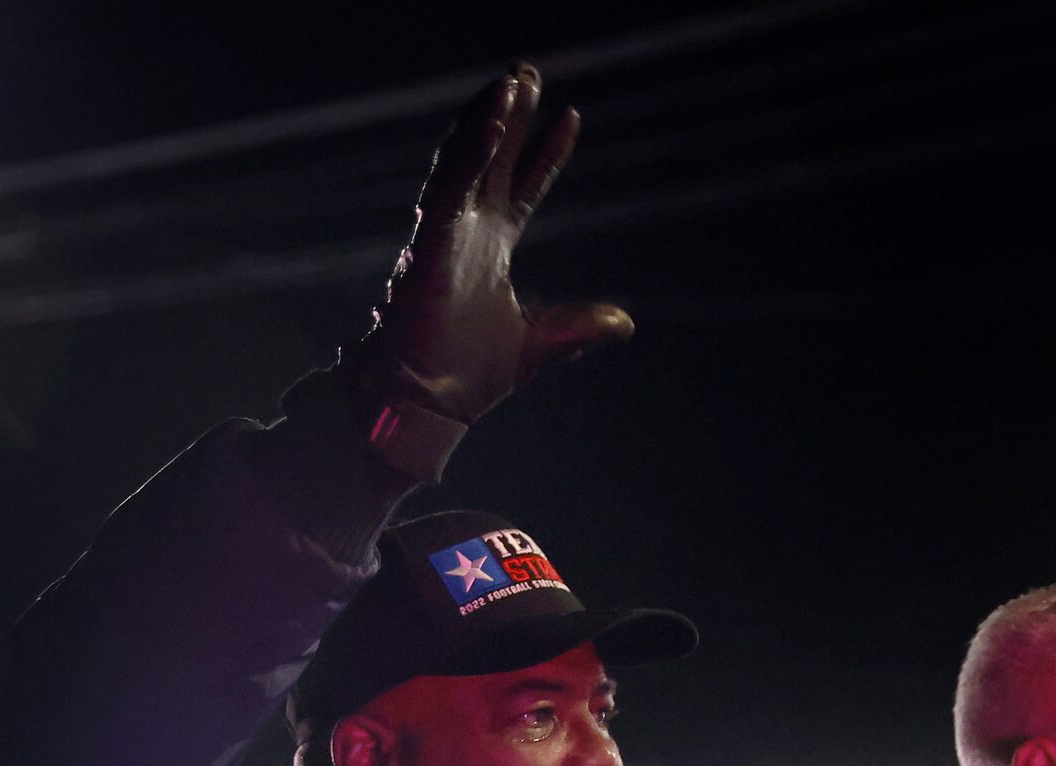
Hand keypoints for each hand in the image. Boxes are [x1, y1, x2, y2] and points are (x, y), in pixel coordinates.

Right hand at [365, 65, 631, 423]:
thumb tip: (625, 323)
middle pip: (492, 157)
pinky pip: (451, 185)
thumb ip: (579, 328)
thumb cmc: (468, 374)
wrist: (429, 403)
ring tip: (512, 81)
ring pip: (468, 160)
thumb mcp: (541, 345)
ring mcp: (446, 231)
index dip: (544, 152)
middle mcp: (467, 230)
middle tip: (527, 73)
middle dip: (511, 116)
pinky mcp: (429, 241)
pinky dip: (471, 152)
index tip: (570, 117)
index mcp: (490, 246)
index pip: (522, 185)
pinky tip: (494, 120)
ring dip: (489, 119)